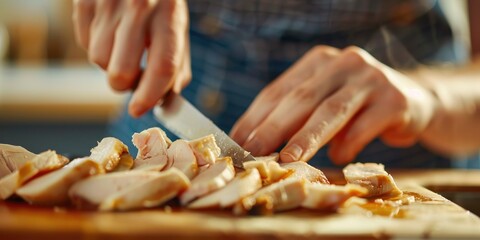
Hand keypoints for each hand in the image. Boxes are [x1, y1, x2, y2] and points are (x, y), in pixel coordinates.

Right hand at [72, 0, 190, 116]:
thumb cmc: (160, 4)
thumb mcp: (177, 29)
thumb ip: (176, 68)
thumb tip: (166, 103)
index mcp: (169, 16)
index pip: (162, 66)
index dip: (150, 95)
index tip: (139, 110)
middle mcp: (139, 9)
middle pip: (121, 72)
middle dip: (124, 85)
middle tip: (133, 79)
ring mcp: (109, 4)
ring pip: (98, 60)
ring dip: (110, 63)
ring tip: (122, 46)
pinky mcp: (85, 2)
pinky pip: (84, 43)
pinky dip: (96, 45)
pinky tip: (109, 32)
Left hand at [230, 46, 436, 164]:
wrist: (414, 101)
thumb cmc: (357, 107)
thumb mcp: (325, 102)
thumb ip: (296, 115)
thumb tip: (253, 143)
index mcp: (318, 61)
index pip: (280, 90)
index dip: (256, 116)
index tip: (237, 140)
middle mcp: (344, 63)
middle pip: (302, 98)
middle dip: (274, 127)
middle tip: (252, 151)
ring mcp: (371, 79)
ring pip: (330, 111)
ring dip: (306, 138)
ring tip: (287, 160)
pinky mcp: (395, 99)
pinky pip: (364, 126)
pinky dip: (348, 145)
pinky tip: (338, 158)